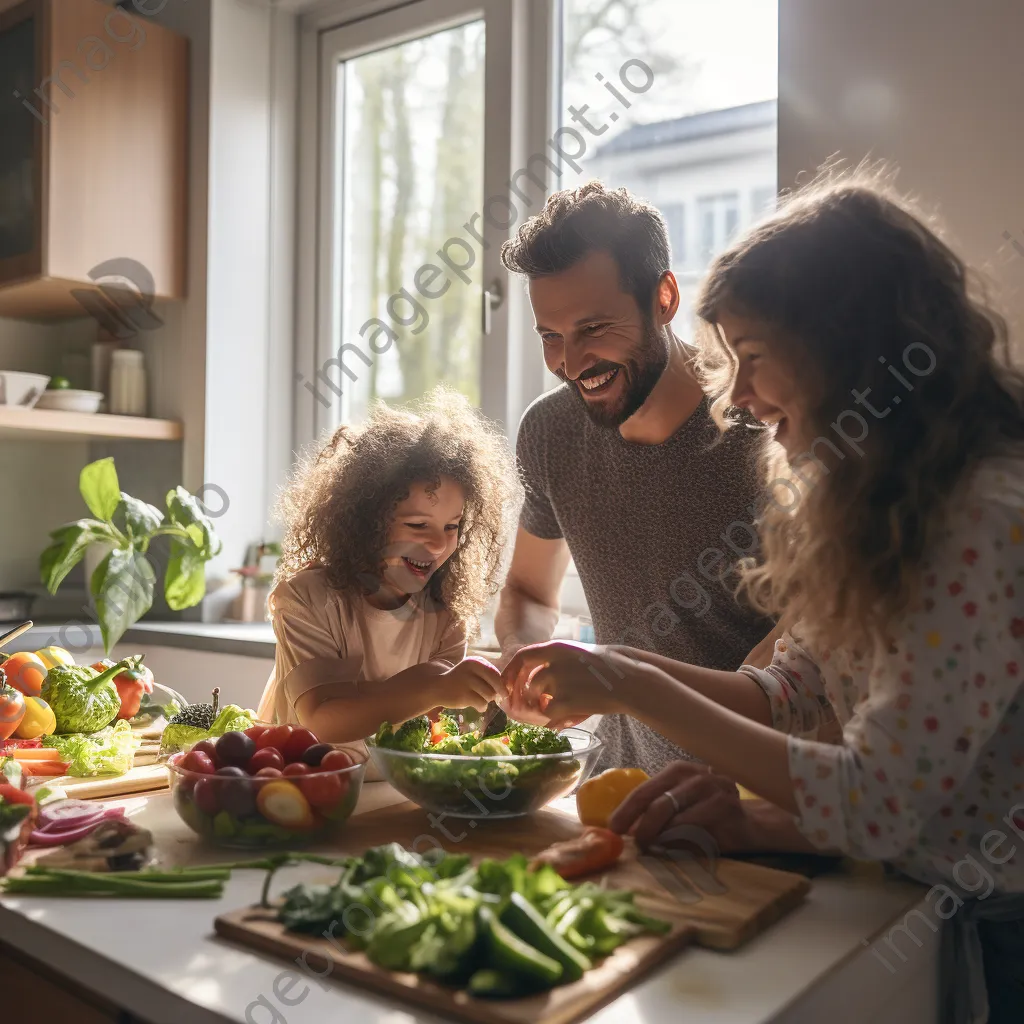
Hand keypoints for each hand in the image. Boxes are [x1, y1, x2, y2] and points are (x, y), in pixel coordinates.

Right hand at [432, 656, 504, 711]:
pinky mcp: (463, 695)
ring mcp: (467, 682)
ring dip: (487, 701)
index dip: (501, 684)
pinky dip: (481, 707)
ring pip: (489, 695)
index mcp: (476, 661)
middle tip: (493, 697)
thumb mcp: (472, 672)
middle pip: (496, 684)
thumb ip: (488, 676)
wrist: (436, 688)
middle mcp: (472, 669)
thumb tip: (507, 689)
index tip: (500, 691)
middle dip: (497, 693)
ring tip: (478, 699)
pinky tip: (476, 706)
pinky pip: (482, 704)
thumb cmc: (459, 681)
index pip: (496, 673)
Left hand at [500, 641, 634, 729]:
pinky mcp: (566, 701)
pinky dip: (555, 719)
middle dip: (530, 697)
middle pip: (530, 683)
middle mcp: (554, 663)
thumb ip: (555, 661)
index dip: (511, 672)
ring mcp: (559, 682)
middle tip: (537, 704)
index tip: (508, 684)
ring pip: (540, 700)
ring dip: (547, 707)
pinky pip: (549, 714)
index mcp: (556, 647)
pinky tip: (567, 718)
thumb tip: (533, 678)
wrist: (629, 680)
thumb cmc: (607, 667)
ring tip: (567, 707)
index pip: (522, 657)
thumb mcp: (577, 653)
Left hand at [608, 760, 756, 853]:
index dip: (626, 810)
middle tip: (636, 845)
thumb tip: (624, 828)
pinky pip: (698, 829)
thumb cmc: (708, 815)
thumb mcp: (680, 805)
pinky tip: (677, 849)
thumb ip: (656, 810)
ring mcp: (713, 789)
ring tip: (654, 849)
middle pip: (658, 802)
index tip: (613, 828)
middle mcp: (695, 775)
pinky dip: (682, 842)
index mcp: (677, 771)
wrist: (752, 823)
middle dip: (642, 827)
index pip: (644, 790)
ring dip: (660, 837)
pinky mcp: (728, 807)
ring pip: (676, 816)